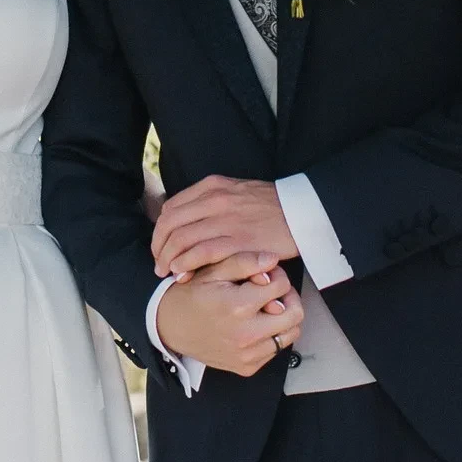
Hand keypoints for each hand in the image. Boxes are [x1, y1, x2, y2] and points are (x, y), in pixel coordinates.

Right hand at [152, 250, 302, 378]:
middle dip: (288, 297)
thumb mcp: (212, 270)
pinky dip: (272, 336)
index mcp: (238, 306)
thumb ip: (244, 262)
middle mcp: (245, 334)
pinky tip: (256, 324)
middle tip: (274, 291)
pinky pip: (275, 350)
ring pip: (290, 334)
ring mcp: (247, 355)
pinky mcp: (247, 367)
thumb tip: (272, 259)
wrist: (168, 327)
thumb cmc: (190, 295)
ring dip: (283, 318)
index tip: (266, 274)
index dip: (277, 274)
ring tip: (266, 307)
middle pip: (295, 314)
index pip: (281, 285)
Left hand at [153, 174, 295, 278]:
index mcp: (212, 186)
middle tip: (159, 263)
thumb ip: (211, 202)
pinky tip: (182, 274)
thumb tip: (187, 221)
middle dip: (159, 246)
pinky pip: (202, 253)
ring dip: (169, 259)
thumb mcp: (237, 191)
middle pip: (171, 224)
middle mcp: (215, 200)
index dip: (161, 230)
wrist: (302, 210)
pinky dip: (186, 264)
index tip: (161, 245)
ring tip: (166, 273)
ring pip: (182, 239)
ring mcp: (226, 220)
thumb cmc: (271, 205)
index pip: (172, 208)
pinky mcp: (239, 241)